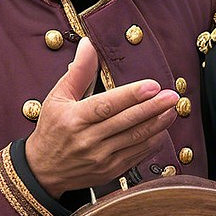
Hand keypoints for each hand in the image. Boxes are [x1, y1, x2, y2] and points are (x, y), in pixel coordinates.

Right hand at [25, 38, 179, 195]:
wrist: (43, 170)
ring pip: (135, 139)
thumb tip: (89, 45)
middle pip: (126, 122)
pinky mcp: (111, 170)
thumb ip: (78, 72)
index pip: (107, 105)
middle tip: (173, 97)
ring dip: (158, 124)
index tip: (153, 85)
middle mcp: (88, 140)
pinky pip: (137, 154)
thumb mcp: (57, 98)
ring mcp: (101, 158)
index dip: (131, 95)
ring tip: (172, 110)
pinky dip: (152, 141)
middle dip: (153, 108)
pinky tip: (162, 129)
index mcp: (74, 119)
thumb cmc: (52, 129)